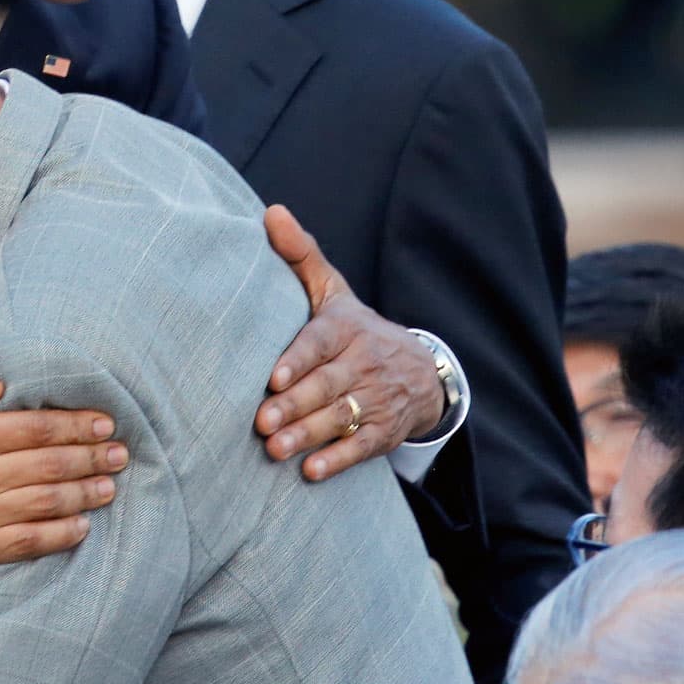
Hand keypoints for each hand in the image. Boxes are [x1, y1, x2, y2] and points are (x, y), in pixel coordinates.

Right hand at [0, 369, 127, 576]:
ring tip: (109, 486)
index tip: (104, 423)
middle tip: (120, 454)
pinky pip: (27, 542)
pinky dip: (60, 534)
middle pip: (46, 464)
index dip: (74, 424)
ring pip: (43, 502)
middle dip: (90, 457)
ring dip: (84, 494)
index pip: (32, 427)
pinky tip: (83, 526)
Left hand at [254, 204, 446, 481]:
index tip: (273, 377)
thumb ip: (300, 255)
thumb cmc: (354, 328)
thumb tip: (270, 211)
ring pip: (341, 417)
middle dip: (295, 404)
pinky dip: (338, 459)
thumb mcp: (333, 291)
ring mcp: (377, 398)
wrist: (421, 369)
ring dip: (308, 435)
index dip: (298, 361)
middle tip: (262, 422)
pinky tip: (311, 472)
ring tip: (275, 449)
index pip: (320, 343)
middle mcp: (364, 362)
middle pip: (327, 385)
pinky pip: (362, 447)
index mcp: (346, 328)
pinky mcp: (385, 430)